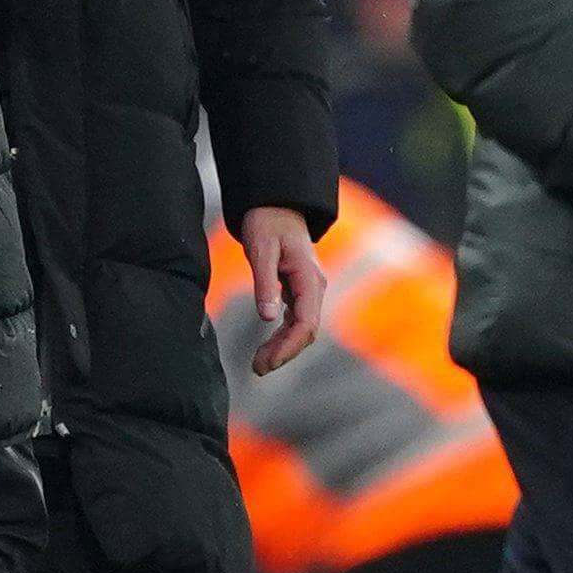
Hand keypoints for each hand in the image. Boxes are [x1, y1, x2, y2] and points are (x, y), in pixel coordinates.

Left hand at [240, 205, 326, 375]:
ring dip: (282, 348)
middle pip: (306, 331)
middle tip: (257, 368)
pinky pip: (295, 320)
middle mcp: (315, 287)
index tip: (268, 362)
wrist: (275, 204)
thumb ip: (265, 283)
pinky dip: (282, 336)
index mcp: (310, 279)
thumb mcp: (261, 249)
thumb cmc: (267, 222)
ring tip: (258, 364)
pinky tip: (266, 348)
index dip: (289, 347)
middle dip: (284, 352)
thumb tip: (267, 318)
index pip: (306, 323)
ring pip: (301, 328)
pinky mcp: (299, 290)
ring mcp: (309, 289)